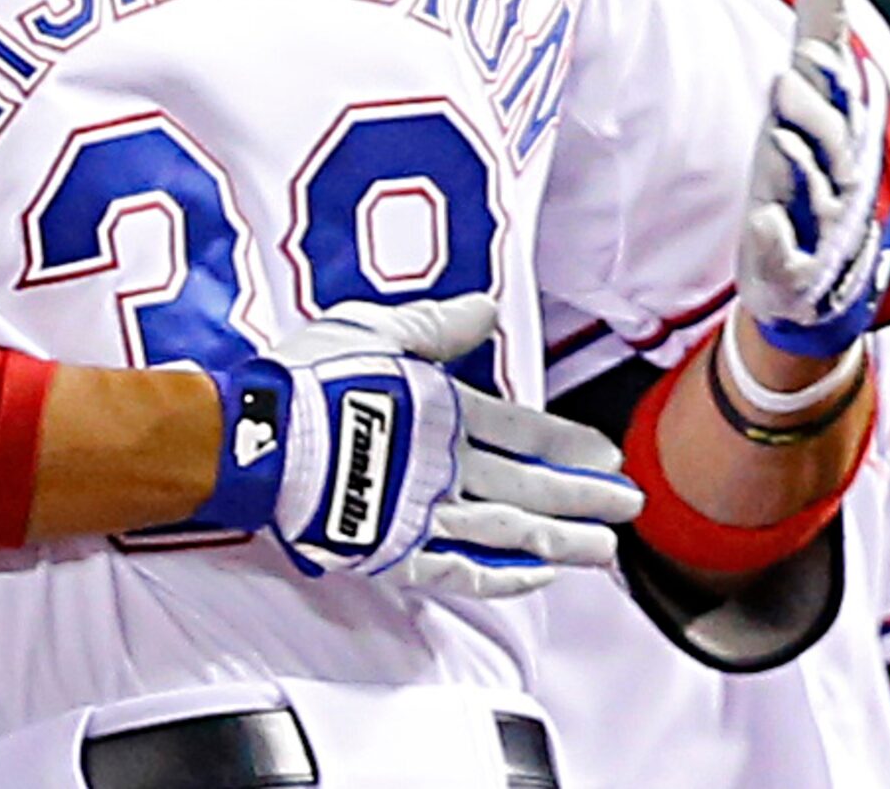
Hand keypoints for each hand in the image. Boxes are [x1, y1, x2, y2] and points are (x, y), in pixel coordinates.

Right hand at [199, 294, 639, 596]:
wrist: (258, 436)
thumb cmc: (308, 377)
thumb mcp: (374, 329)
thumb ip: (437, 326)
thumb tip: (488, 309)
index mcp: (443, 410)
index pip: (522, 430)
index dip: (567, 442)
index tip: (608, 455)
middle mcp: (445, 465)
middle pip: (530, 485)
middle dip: (585, 497)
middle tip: (632, 507)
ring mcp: (424, 513)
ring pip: (509, 533)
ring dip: (561, 543)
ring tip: (605, 551)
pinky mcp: (396, 552)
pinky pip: (462, 573)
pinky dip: (503, 578)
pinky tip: (535, 579)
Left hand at [737, 0, 889, 357]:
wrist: (814, 269)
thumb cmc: (810, 162)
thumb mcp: (810, 91)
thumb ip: (821, 22)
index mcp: (839, 132)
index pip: (839, 99)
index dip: (827, 77)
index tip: (810, 50)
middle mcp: (835, 176)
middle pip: (829, 142)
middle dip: (811, 113)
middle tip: (785, 80)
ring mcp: (816, 223)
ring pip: (811, 195)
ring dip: (797, 169)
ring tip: (777, 144)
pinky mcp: (790, 266)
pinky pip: (787, 256)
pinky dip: (777, 242)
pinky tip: (762, 227)